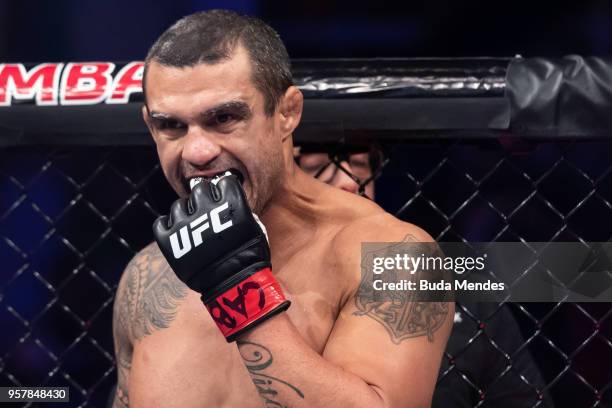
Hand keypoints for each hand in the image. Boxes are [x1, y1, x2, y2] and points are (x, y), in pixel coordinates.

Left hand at [152, 173, 289, 340]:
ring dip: (185, 214)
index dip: (225, 190)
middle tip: (208, 213)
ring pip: (178, 206)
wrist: (233, 284)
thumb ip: (239, 209)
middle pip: (200, 189)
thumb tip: (225, 199)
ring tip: (192, 228)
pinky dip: (167, 228)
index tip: (226, 199)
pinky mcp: (169, 240)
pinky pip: (160, 224)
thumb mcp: (254, 226)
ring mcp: (185, 224)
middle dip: (205, 199)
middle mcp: (207, 209)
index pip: (224, 181)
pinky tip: (177, 234)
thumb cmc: (248, 255)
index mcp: (231, 203)